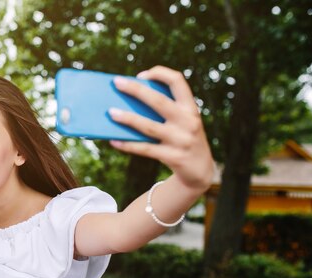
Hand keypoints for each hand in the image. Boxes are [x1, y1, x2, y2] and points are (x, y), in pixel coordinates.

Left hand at [107, 65, 213, 191]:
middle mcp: (188, 121)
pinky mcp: (173, 157)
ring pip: (149, 126)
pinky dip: (128, 145)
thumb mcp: (182, 122)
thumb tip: (128, 104)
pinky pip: (145, 149)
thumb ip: (164, 112)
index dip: (159, 73)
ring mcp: (181, 140)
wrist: (200, 170)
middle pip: (159, 101)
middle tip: (116, 82)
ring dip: (128, 119)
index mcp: (190, 108)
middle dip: (136, 90)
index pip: (178, 81)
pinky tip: (113, 141)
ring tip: (111, 112)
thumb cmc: (183, 139)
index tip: (141, 75)